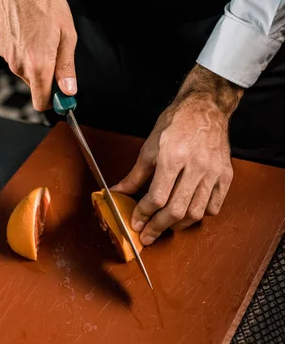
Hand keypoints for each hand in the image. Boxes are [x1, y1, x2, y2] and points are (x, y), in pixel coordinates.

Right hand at [0, 0, 77, 110]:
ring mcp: (8, 56)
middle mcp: (19, 64)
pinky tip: (32, 32)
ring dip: (37, 62)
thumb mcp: (67, 36)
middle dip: (47, 78)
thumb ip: (67, 67)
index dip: (54, 102)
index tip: (63, 96)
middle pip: (35, 86)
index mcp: (38, 64)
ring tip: (44, 37)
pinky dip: (26, 52)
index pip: (41, 101)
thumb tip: (69, 89)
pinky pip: (18, 59)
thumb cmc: (44, 3)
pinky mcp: (1, 48)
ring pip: (27, 72)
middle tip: (58, 54)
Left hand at [112, 65, 242, 244]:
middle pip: (177, 210)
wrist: (205, 108)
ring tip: (165, 225)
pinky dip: (200, 215)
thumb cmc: (175, 124)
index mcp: (173, 157)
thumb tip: (117, 193)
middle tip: (147, 235)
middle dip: (158, 227)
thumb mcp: (150, 146)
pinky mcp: (225, 175)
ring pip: (196, 213)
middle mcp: (196, 166)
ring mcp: (213, 172)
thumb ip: (135, 175)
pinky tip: (188, 212)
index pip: (157, 197)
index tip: (136, 222)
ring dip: (178, 225)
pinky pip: (214, 206)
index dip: (144, 214)